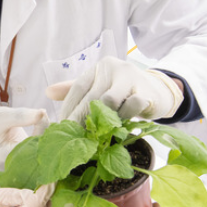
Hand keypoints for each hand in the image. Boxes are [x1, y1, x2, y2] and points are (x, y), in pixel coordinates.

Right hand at [0, 107, 49, 168]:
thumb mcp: (2, 115)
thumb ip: (21, 115)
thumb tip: (43, 114)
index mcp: (3, 157)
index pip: (29, 149)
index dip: (40, 134)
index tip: (42, 117)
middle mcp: (13, 166)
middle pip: (38, 155)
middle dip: (47, 137)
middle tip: (46, 119)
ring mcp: (21, 166)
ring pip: (42, 155)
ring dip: (47, 139)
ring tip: (43, 121)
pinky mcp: (27, 162)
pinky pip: (41, 154)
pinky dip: (46, 141)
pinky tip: (44, 128)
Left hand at [46, 57, 183, 123]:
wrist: (158, 92)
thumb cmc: (123, 91)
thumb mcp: (99, 86)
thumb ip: (75, 89)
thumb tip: (48, 92)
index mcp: (99, 67)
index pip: (78, 87)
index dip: (68, 108)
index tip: (60, 126)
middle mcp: (113, 68)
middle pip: (91, 96)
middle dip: (80, 119)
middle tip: (72, 138)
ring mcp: (131, 78)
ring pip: (109, 100)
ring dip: (102, 119)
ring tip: (95, 134)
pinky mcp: (146, 91)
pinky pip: (130, 107)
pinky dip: (123, 118)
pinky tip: (119, 126)